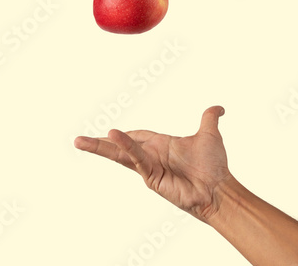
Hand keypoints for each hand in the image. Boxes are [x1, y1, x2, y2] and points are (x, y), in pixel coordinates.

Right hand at [74, 106, 230, 222]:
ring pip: (120, 154)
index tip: (110, 132)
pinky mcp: (151, 176)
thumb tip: (218, 108)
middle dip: (100, 142)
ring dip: (100, 147)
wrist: (218, 188)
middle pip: (121, 146)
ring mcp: (150, 168)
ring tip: (79, 141)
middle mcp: (152, 156)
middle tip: (79, 140)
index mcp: (161, 145)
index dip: (125, 134)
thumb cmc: (214, 166)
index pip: (138, 136)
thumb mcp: (209, 135)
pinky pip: (135, 159)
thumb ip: (208, 118)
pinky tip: (112, 136)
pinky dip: (124, 146)